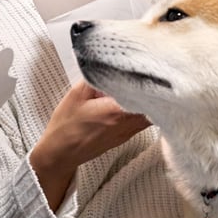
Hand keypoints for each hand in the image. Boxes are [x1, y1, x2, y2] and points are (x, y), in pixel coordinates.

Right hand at [30, 81, 150, 208]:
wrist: (60, 153)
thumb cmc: (66, 125)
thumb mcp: (77, 94)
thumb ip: (96, 77)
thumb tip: (111, 63)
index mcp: (116, 111)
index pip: (146, 95)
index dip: (153, 82)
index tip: (153, 69)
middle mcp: (127, 124)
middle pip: (156, 107)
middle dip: (156, 90)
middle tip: (154, 74)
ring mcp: (128, 133)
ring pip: (153, 115)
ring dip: (152, 101)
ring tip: (146, 86)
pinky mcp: (125, 137)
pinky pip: (143, 122)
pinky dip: (145, 110)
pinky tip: (136, 100)